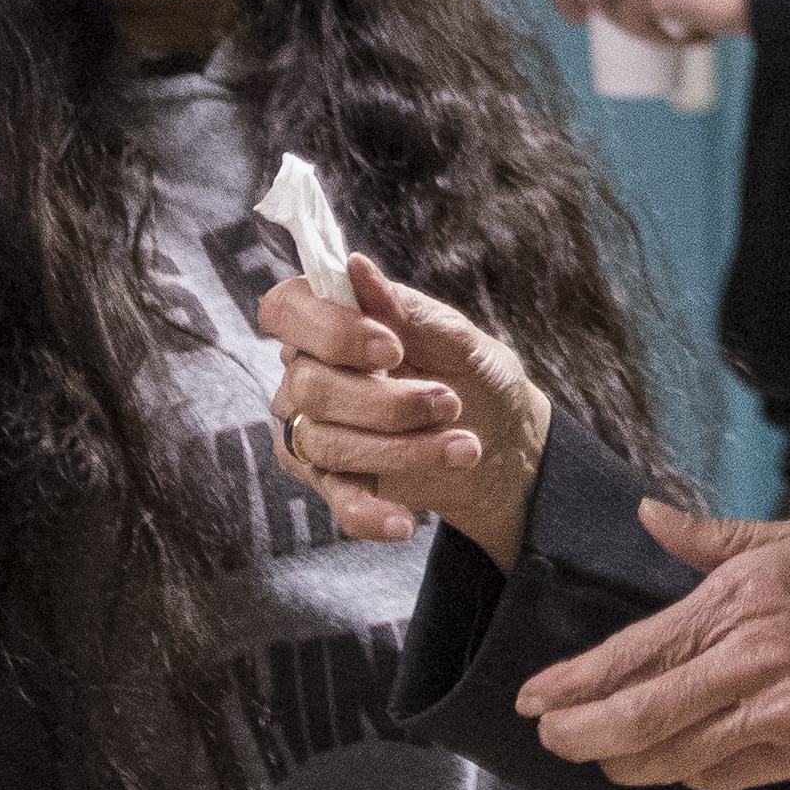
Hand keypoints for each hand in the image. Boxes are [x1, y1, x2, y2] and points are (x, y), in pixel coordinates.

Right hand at [255, 255, 550, 567]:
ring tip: (465, 446)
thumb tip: (354, 267)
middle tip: (449, 402)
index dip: (327, 330)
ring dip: (402, 448)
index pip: (285, 311)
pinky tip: (404, 522)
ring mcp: (315, 431)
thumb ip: (404, 309)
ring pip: (326, 442)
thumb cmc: (474, 375)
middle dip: (388, 401)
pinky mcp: (334, 482)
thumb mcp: (455, 338)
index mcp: (331, 324)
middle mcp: (308, 375)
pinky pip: (334, 499)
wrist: (504, 442)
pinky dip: (369, 513)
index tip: (389, 347)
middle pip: (310, 387)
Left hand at [512, 503, 789, 789]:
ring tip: (600, 755)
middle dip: (580, 734)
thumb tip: (650, 519)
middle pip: (638, 721)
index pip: (634, 654)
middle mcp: (755, 664)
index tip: (533, 697)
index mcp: (746, 599)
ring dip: (627, 763)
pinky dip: (690, 775)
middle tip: (548, 738)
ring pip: (675, 761)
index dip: (573, 683)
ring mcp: (782, 718)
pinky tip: (675, 765)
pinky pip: (728, 776)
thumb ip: (714, 539)